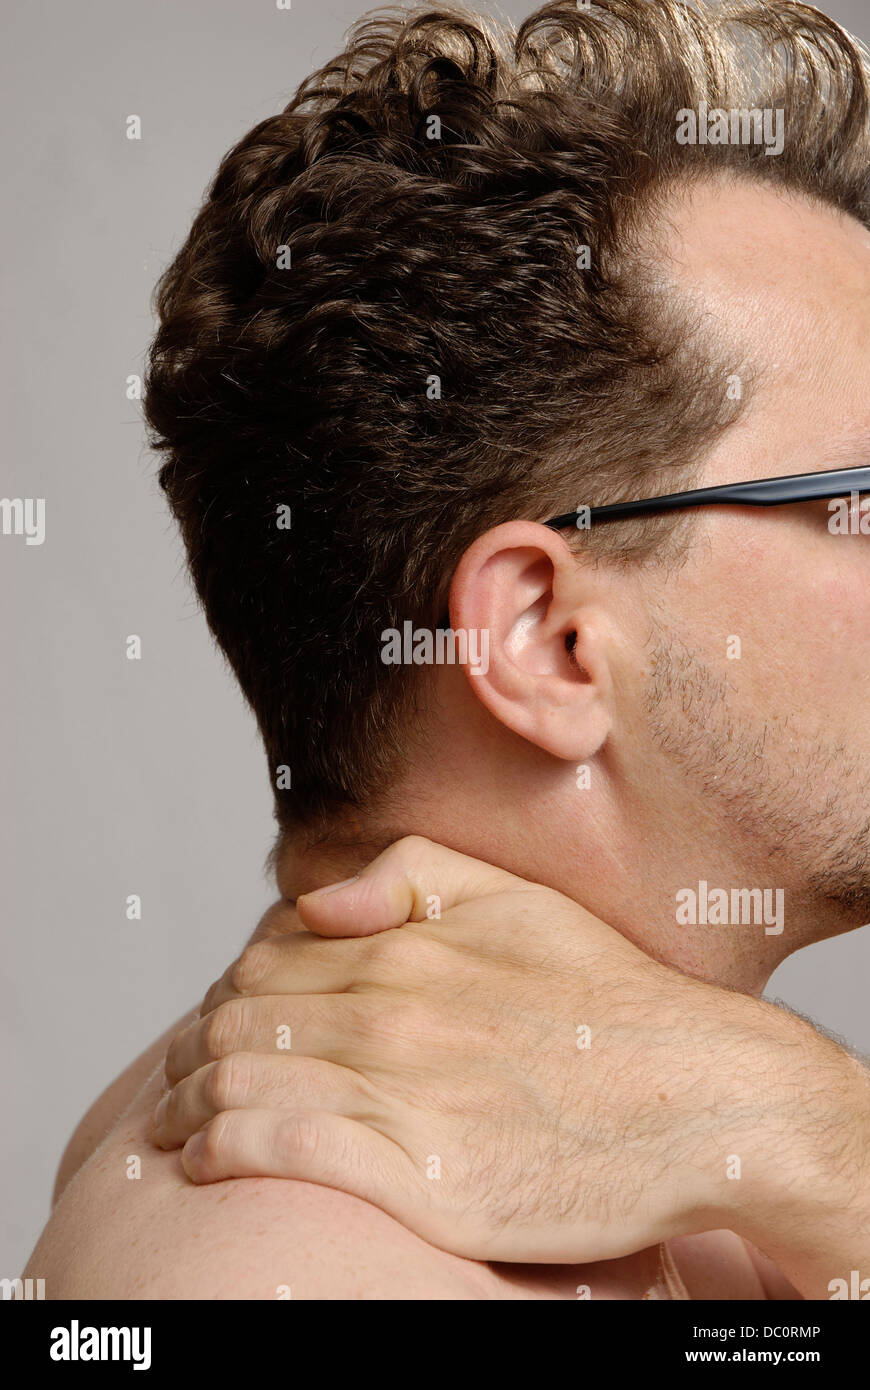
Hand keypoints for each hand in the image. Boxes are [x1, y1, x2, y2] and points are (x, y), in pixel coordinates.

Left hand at [151, 837, 864, 1271]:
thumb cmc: (613, 1001)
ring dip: (185, 1101)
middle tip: (179, 1073)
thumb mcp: (523, 902)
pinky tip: (201, 1159)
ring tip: (171, 1119)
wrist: (699, 1098)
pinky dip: (219, 1148)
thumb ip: (415, 875)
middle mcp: (393, 1010)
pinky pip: (276, 1150)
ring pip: (240, 1081)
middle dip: (193, 1046)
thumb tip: (317, 900)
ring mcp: (401, 1091)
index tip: (223, 1017)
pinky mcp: (414, 1174)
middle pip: (240, 1019)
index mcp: (411, 945)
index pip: (268, 960)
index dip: (228, 988)